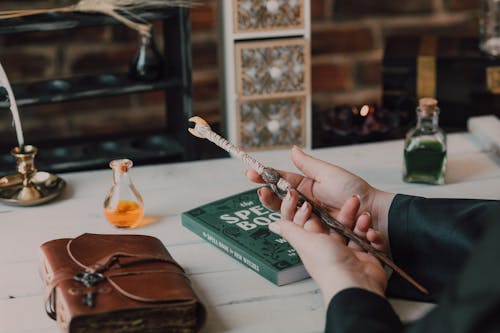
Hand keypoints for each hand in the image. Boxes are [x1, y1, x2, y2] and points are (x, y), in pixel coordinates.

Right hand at [246, 146, 394, 246]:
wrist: (374, 213)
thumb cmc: (354, 191)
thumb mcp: (329, 174)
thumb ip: (308, 164)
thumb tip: (292, 150)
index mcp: (307, 187)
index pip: (281, 182)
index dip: (265, 178)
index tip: (250, 174)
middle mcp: (306, 203)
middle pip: (280, 202)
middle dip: (269, 198)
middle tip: (262, 194)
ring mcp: (311, 219)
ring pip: (289, 217)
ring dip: (292, 210)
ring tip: (304, 205)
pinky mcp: (317, 233)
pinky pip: (305, 230)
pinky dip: (305, 224)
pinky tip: (309, 217)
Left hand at [270, 194, 387, 303]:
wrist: (355, 284)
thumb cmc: (329, 265)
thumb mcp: (304, 241)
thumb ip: (290, 230)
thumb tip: (273, 225)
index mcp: (313, 242)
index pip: (312, 221)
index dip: (313, 209)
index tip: (317, 200)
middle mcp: (330, 247)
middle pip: (337, 222)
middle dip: (346, 212)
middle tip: (352, 200)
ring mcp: (348, 252)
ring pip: (354, 229)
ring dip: (360, 222)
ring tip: (364, 217)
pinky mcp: (365, 256)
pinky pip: (369, 240)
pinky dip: (372, 236)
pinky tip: (371, 233)